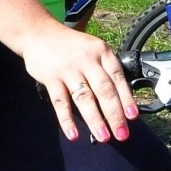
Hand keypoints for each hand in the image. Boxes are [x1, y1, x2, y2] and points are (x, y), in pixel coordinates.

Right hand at [21, 25, 137, 143]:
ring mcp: (68, 69)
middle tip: (121, 134)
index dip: (126, 98)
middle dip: (114, 114)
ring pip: (84, 97)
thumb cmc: (69, 46)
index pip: (117, 77)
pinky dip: (67, 120)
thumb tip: (120, 101)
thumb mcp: (92, 49)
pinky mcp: (51, 77)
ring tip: (103, 137)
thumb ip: (104, 70)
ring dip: (95, 120)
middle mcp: (87, 60)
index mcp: (101, 52)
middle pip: (104, 90)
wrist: (38, 33)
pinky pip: (60, 102)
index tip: (132, 116)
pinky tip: (73, 134)